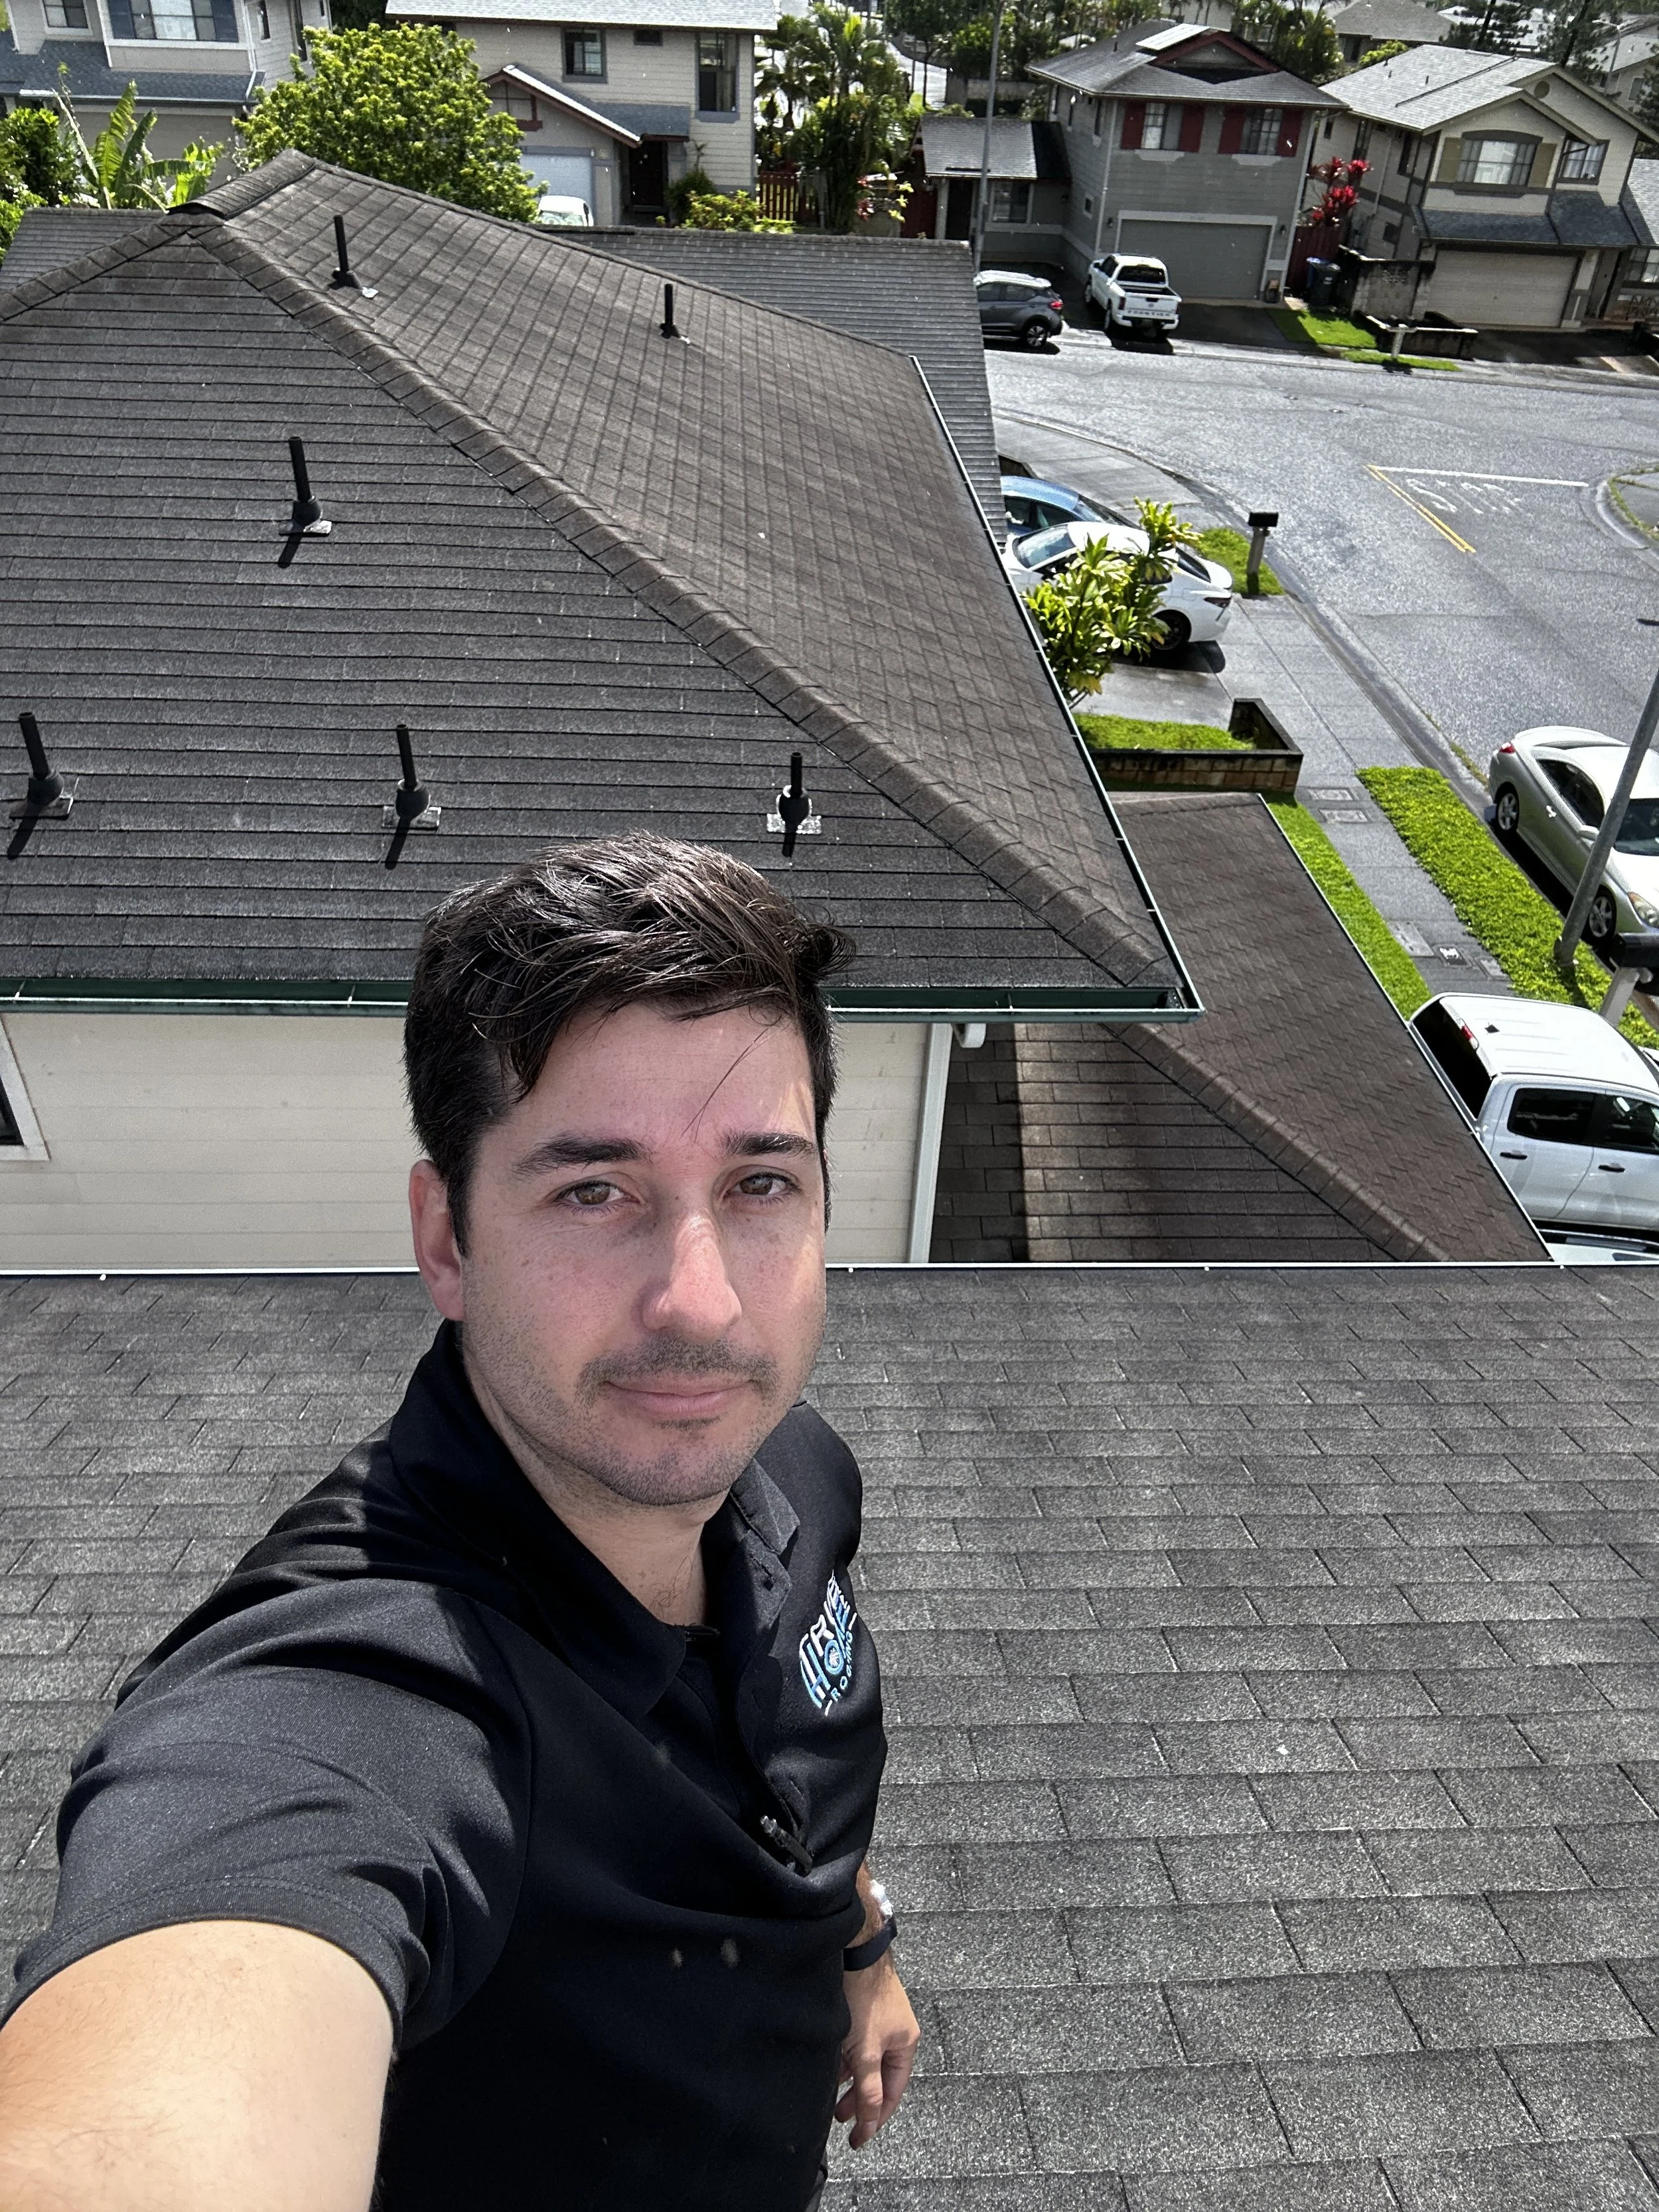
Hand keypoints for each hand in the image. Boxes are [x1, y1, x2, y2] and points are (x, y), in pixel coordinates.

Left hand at [834, 1953, 919, 2150]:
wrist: (853, 1952)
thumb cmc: (865, 1996)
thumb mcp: (866, 2052)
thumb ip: (869, 2089)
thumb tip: (871, 2123)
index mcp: (905, 2044)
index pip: (893, 2093)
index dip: (877, 2117)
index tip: (860, 2137)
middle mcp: (896, 2033)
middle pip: (879, 2078)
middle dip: (860, 2100)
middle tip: (841, 2118)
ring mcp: (881, 2020)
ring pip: (866, 2062)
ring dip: (851, 2080)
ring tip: (832, 2096)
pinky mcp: (864, 2009)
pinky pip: (857, 2045)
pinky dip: (846, 2059)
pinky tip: (832, 2065)